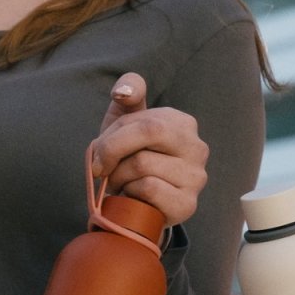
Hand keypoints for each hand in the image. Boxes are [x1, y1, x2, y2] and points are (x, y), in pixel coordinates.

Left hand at [89, 72, 207, 226]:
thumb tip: (123, 91)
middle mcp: (197, 147)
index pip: (143, 120)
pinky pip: (148, 189)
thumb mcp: (124, 121)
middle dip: (113, 151)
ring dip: (119, 176)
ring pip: (142, 165)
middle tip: (101, 168)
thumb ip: (128, 94)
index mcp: (183, 123)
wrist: (133, 202)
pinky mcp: (187, 204)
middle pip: (146, 133)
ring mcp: (196, 177)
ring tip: (120, 183)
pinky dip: (130, 193)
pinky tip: (133, 196)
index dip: (113, 136)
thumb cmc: (128, 159)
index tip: (98, 151)